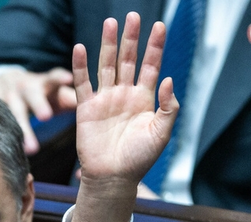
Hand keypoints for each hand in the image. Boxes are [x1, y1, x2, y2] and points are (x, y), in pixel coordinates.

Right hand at [0, 67, 75, 153]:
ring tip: (32, 149)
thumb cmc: (44, 93)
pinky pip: (3, 123)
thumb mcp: (58, 93)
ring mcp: (10, 97)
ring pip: (15, 111)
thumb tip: (99, 100)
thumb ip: (75, 99)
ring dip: (24, 129)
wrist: (10, 85)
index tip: (69, 79)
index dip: (60, 78)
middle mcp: (27, 87)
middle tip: (46, 116)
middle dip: (39, 104)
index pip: (54, 77)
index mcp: (46, 82)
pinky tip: (16, 150)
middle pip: (32, 94)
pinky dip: (8, 135)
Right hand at [69, 11, 177, 221]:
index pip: (151, 67)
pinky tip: (82, 48)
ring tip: (111, 22)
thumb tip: (170, 79)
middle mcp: (125, 95)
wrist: (114, 177)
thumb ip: (168, 107)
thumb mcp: (161, 133)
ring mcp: (106, 99)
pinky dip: (81, 66)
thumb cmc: (140, 158)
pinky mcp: (87, 108)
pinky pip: (83, 83)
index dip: (155, 47)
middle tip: (133, 16)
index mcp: (145, 100)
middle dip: (131, 39)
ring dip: (107, 44)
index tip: (160, 27)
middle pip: (128, 60)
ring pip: (106, 65)